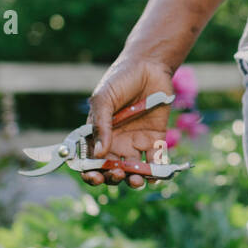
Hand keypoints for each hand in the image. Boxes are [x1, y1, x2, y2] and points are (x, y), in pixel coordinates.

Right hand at [83, 56, 175, 187]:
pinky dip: (157, 172)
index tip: (94, 177)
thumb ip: (100, 125)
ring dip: (134, 180)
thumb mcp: (103, 100)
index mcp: (98, 135)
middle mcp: (116, 143)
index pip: (91, 161)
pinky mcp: (156, 140)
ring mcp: (136, 143)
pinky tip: (156, 176)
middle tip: (117, 173)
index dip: (91, 173)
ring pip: (134, 170)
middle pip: (112, 170)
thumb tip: (98, 153)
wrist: (148, 66)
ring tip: (137, 179)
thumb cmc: (119, 80)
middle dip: (113, 178)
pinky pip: (156, 161)